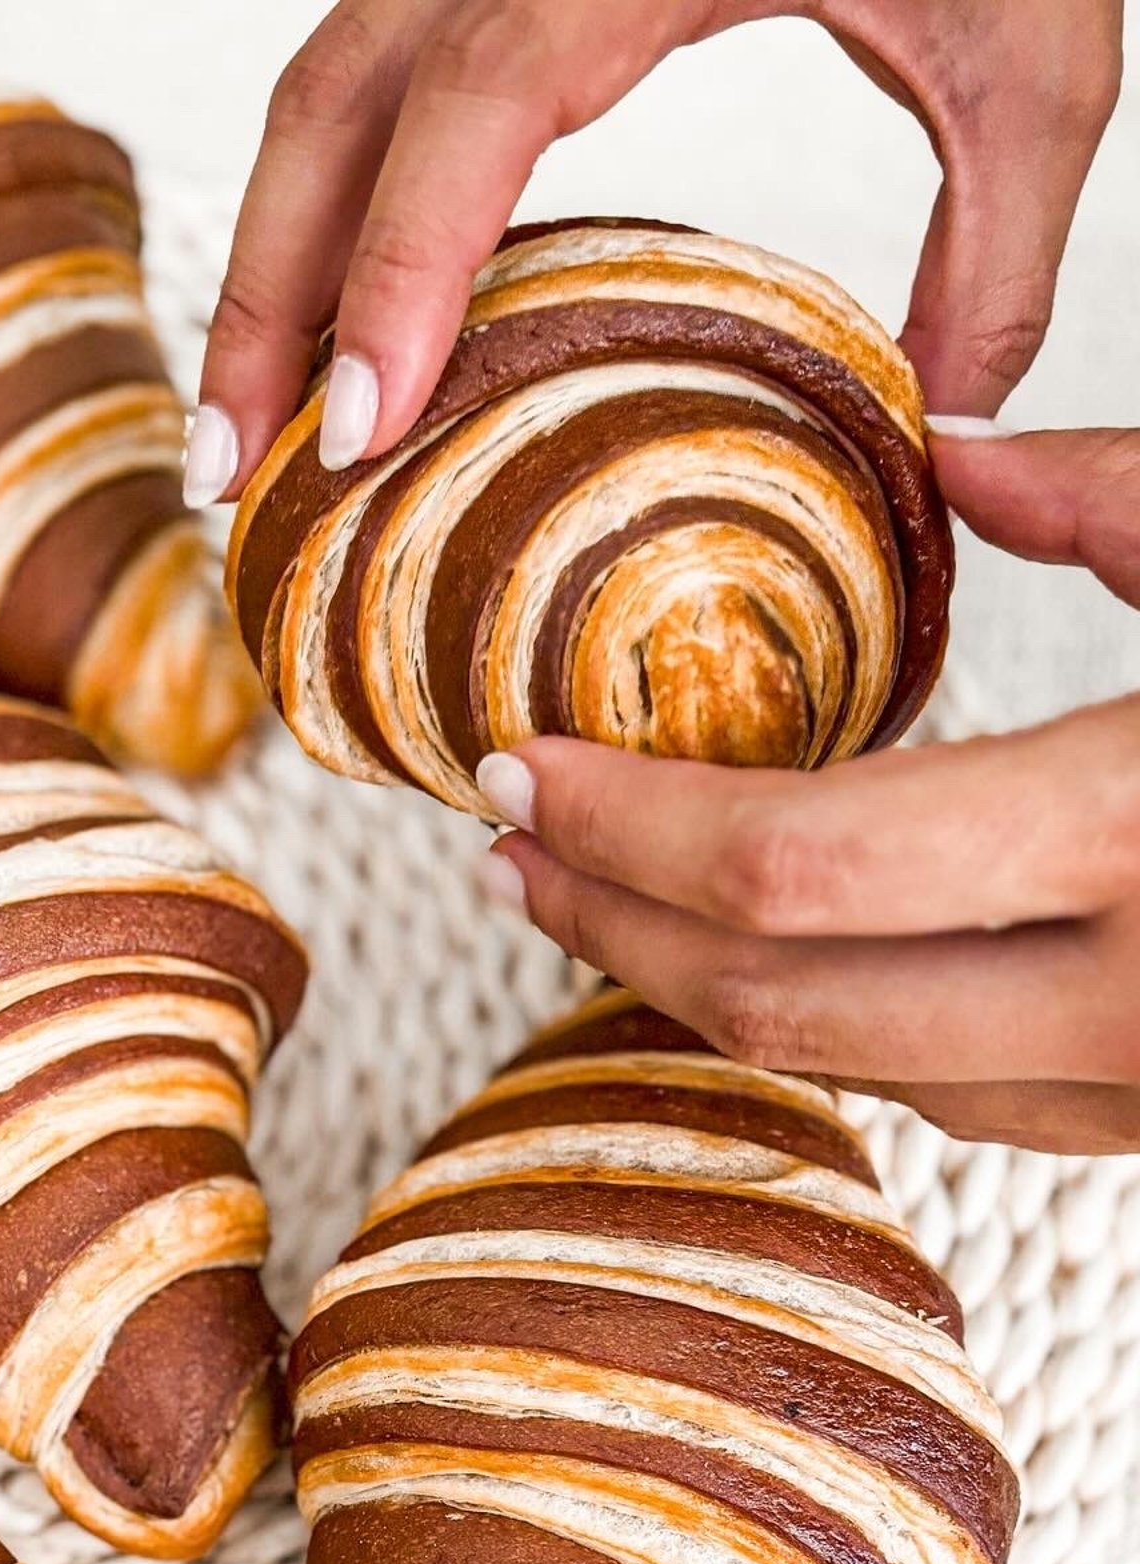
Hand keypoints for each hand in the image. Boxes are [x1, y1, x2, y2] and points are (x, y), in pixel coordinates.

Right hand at [184, 0, 1120, 505]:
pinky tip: (317, 323)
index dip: (398, 276)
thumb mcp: (1027, 46)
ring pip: (310, 104)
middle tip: (230, 473)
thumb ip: (996, 241)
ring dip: (263, 268)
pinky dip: (318, 217)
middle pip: (324, 115)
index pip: (472, 109)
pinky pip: (357, 91)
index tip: (357, 432)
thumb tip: (945, 425)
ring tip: (242, 428)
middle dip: (261, 303)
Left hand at [475, 424, 1139, 1152]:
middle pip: (775, 1000)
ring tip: (596, 899)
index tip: (513, 770)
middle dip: (610, 926)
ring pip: (847, 1065)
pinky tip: (765, 948)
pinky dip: (825, 1017)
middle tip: (506, 852)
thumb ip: (1115, 502)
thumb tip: (948, 452)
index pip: (793, 867)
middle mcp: (1130, 1008)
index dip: (622, 829)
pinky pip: (944, 1090)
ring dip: (699, 985)